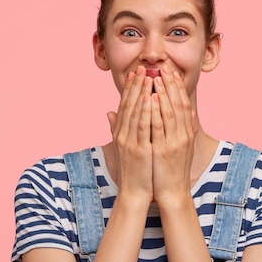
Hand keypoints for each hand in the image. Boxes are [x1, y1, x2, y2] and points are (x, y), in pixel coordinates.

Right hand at [106, 66, 154, 203]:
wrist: (134, 193)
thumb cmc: (135, 170)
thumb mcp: (125, 147)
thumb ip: (117, 128)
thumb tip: (109, 112)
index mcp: (121, 133)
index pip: (125, 105)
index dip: (129, 88)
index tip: (135, 73)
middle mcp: (123, 135)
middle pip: (129, 105)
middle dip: (135, 85)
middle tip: (141, 68)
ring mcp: (131, 142)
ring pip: (136, 113)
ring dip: (141, 93)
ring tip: (147, 77)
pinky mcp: (139, 150)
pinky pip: (144, 127)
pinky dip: (147, 111)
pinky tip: (152, 99)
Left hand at [150, 66, 195, 204]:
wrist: (173, 192)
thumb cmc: (173, 170)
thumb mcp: (180, 146)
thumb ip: (182, 129)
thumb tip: (187, 112)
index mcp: (187, 133)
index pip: (184, 104)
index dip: (178, 87)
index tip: (172, 73)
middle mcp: (183, 135)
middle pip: (178, 104)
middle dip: (171, 85)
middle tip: (165, 68)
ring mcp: (174, 142)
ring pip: (169, 113)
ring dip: (163, 94)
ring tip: (157, 78)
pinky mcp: (164, 150)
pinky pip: (159, 127)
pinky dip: (155, 112)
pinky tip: (150, 100)